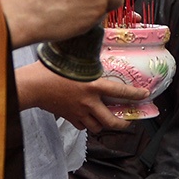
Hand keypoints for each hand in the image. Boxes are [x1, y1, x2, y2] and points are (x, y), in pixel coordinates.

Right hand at [16, 62, 143, 132]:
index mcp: (93, 85)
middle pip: (112, 121)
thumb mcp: (74, 61)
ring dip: (104, 124)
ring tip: (108, 119)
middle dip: (124, 123)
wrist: (33, 86)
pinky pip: (83, 126)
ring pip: (98, 127)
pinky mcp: (70, 118)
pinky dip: (87, 124)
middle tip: (129, 120)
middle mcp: (89, 102)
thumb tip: (95, 52)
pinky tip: (88, 118)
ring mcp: (79, 112)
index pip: (121, 91)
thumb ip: (87, 62)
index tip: (145, 95)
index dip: (136, 94)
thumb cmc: (50, 69)